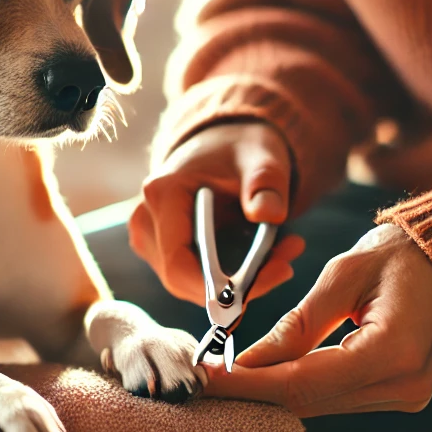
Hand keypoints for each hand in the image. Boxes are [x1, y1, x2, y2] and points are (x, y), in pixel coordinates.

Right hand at [128, 122, 305, 303]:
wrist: (222, 144)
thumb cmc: (239, 151)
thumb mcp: (262, 159)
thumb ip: (266, 183)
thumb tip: (269, 214)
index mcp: (163, 194)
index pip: (178, 263)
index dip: (215, 288)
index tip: (259, 285)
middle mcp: (146, 219)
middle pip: (182, 279)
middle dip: (234, 287)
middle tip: (284, 267)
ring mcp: (149, 237)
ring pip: (188, 283)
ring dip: (236, 283)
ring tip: (282, 255)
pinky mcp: (159, 248)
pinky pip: (191, 277)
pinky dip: (228, 276)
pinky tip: (263, 257)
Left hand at [203, 223, 431, 415]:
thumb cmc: (404, 256)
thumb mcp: (344, 274)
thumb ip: (297, 323)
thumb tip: (247, 361)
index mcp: (395, 351)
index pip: (305, 381)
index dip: (250, 384)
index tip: (207, 377)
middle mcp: (404, 386)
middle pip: (309, 402)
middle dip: (252, 393)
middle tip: (203, 380)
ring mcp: (405, 397)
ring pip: (319, 406)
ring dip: (270, 393)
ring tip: (223, 378)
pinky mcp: (398, 396)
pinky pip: (335, 399)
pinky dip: (297, 389)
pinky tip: (263, 377)